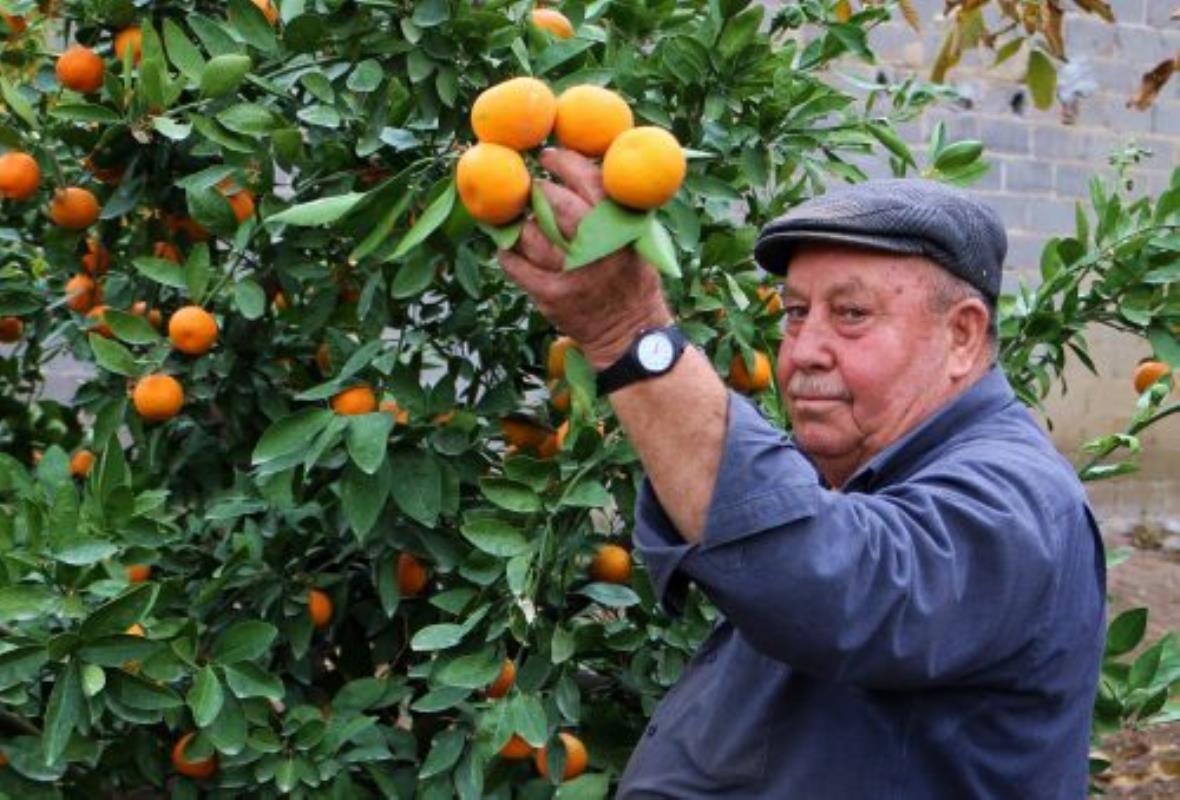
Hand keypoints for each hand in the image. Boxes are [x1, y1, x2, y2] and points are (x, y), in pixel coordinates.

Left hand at [497, 148, 672, 369]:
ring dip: (521, 223)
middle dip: (538, 190)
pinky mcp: (551, 295)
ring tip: (522, 220)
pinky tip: (508, 247)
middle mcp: (596, 249)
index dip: (564, 162)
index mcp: (620, 229)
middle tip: (531, 187)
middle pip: (556, 205)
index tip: (548, 155)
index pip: (589, 182)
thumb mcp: (636, 241)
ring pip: (531, 234)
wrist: (630, 334)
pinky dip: (508, 253)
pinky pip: (517, 266)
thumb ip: (614, 209)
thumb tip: (581, 167)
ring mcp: (571, 273)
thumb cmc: (631, 279)